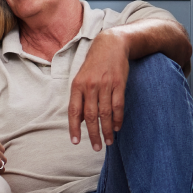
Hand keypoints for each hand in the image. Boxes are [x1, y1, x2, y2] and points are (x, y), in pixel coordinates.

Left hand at [68, 29, 129, 151]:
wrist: (111, 45)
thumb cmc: (94, 65)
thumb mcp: (81, 78)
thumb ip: (80, 98)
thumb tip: (80, 120)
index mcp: (77, 86)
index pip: (73, 111)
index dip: (74, 128)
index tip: (76, 142)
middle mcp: (90, 86)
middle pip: (91, 116)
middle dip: (93, 134)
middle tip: (97, 147)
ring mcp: (105, 85)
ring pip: (106, 113)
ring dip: (107, 130)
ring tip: (108, 141)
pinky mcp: (119, 84)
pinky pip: (118, 105)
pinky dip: (118, 119)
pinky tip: (117, 128)